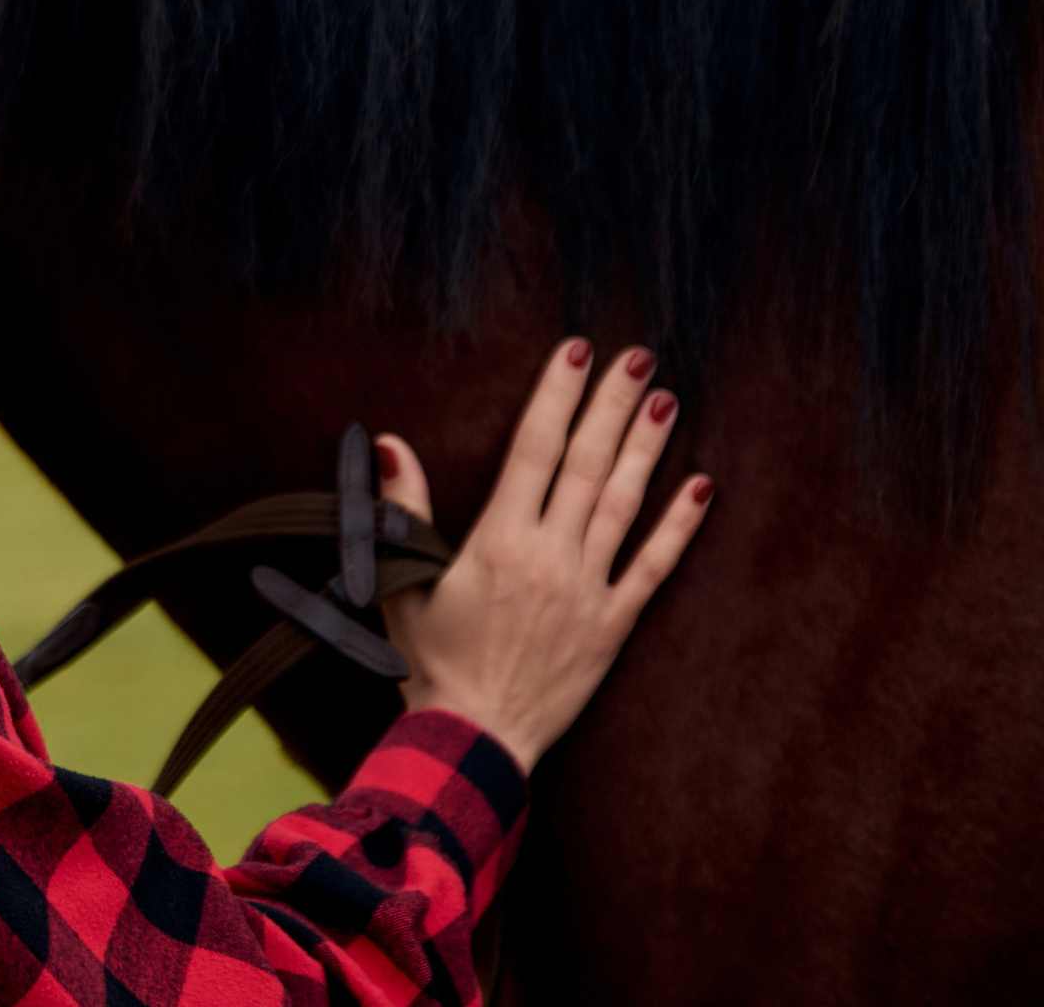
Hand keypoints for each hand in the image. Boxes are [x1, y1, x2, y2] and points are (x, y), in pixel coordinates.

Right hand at [376, 340, 711, 770]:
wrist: (471, 737)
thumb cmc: (429, 661)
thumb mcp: (401, 581)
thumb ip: (401, 509)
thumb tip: (389, 444)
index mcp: (498, 540)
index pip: (534, 449)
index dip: (556, 396)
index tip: (575, 351)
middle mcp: (550, 556)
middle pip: (586, 464)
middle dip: (612, 405)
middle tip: (639, 356)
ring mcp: (588, 590)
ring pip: (623, 505)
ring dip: (646, 450)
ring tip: (666, 400)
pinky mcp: (612, 625)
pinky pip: (652, 568)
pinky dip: (679, 527)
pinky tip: (701, 487)